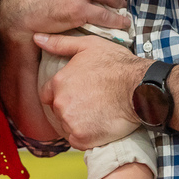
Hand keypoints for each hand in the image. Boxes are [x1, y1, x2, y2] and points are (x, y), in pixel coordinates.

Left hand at [34, 33, 147, 149]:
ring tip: (98, 112)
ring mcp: (70, 122)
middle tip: (92, 102)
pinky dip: (86, 136)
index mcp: (58, 82)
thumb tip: (37, 38)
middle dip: (71, 107)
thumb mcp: (88, 45)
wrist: (141, 88)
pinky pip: (77, 140)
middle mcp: (60, 103)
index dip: (63, 94)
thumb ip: (60, 44)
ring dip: (78, 122)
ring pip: (67, 125)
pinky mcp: (82, 138)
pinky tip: (99, 125)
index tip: (78, 94)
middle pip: (58, 110)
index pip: (48, 95)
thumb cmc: (118, 65)